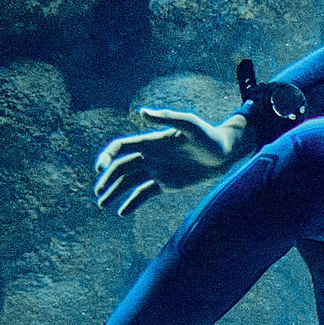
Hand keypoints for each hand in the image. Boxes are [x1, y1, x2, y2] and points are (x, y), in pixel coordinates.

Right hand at [93, 109, 248, 215]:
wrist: (225, 153)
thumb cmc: (208, 135)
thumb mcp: (189, 124)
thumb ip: (167, 117)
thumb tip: (141, 111)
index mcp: (150, 142)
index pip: (121, 147)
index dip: (107, 156)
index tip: (100, 170)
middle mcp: (149, 156)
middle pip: (121, 168)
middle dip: (107, 180)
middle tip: (98, 194)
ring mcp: (157, 171)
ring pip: (128, 183)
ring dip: (114, 192)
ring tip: (102, 205)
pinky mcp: (166, 184)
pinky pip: (144, 194)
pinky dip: (132, 203)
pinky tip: (122, 213)